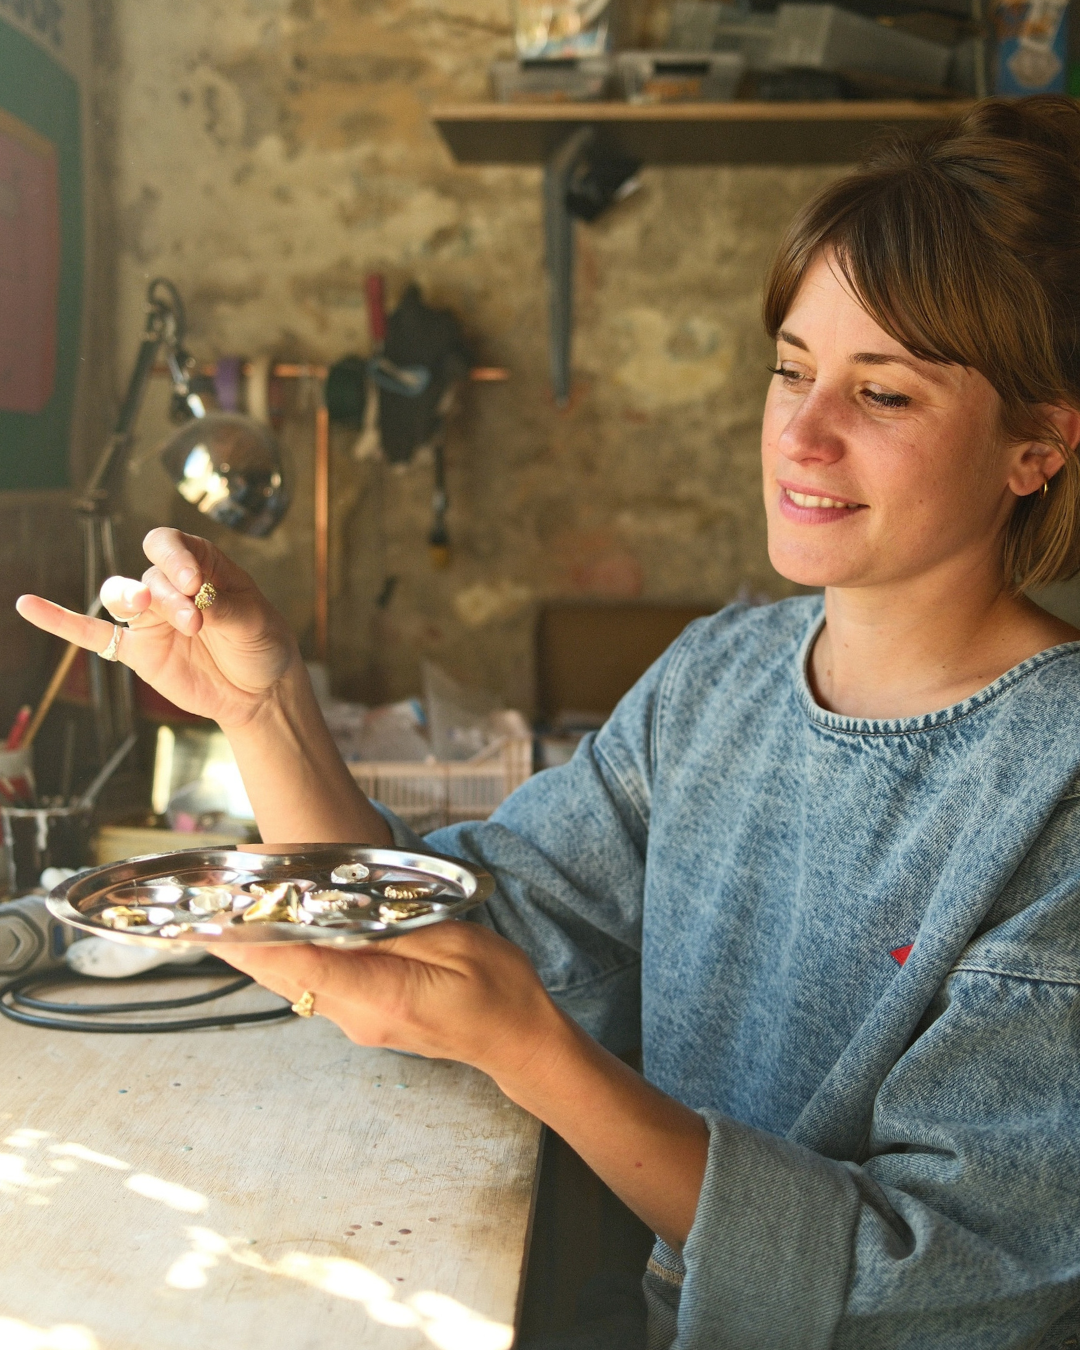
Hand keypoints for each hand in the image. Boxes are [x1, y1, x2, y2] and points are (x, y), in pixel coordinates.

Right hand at [16, 528, 298, 729]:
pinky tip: (29, 606)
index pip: (173, 545)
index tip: (192, 583)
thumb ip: (221, 608)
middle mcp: (170, 585)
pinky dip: (60, 621)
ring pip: (121, 596)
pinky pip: (92, 633)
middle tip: (194, 622)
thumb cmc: (262, 643)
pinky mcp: (137, 650)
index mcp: (202, 565)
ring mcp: (151, 618)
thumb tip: (195, 600)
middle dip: (167, 595)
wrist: (260, 689)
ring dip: (129, 600)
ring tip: (142, 607)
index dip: (175, 558)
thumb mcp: (253, 622)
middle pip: (149, 575)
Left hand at [221, 922, 564, 1083]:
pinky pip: (314, 985)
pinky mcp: (364, 1018)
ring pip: (294, 983)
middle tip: (203, 907)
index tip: (214, 922)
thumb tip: (339, 915)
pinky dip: (290, 959)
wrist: (517, 1040)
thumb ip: (395, 931)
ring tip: (227, 912)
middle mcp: (359, 1017)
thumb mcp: (456, 945)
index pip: (303, 965)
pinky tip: (279, 932)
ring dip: (262, 950)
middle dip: (243, 943)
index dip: (254, 941)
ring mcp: (359, 1023)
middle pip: (286, 976)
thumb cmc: (499, 989)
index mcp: (383, 997)